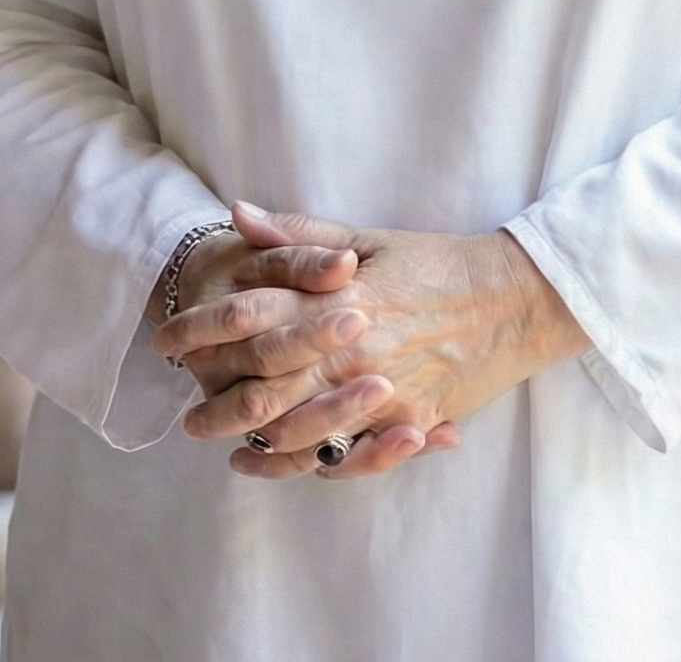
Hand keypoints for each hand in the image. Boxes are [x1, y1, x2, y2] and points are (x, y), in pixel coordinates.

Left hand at [155, 204, 587, 479]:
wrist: (513, 298)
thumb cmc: (437, 263)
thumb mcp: (368, 236)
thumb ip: (298, 236)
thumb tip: (237, 213)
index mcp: (340, 296)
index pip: (254, 315)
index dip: (202, 328)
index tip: (167, 337)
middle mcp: (354, 349)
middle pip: (265, 384)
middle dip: (213, 399)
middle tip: (180, 408)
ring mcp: (380, 393)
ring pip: (296, 430)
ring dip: (246, 438)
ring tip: (210, 438)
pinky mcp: (405, 424)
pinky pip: (342, 456)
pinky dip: (299, 465)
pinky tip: (266, 463)